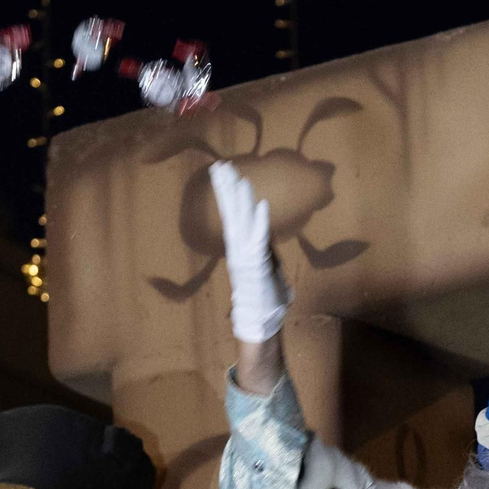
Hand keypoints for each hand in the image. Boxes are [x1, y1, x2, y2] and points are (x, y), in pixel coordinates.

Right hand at [208, 160, 292, 343]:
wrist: (260, 322)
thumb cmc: (266, 298)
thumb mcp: (268, 267)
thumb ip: (264, 249)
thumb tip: (262, 234)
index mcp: (242, 248)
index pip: (235, 215)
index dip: (231, 194)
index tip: (227, 174)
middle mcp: (240, 248)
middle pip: (233, 213)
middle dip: (228, 189)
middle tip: (221, 166)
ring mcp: (246, 257)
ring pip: (241, 222)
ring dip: (240, 199)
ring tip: (237, 177)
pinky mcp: (255, 266)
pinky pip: (258, 240)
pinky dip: (259, 222)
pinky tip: (261, 204)